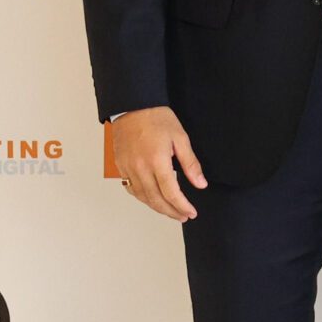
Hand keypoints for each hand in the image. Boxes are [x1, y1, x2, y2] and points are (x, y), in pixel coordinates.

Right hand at [110, 106, 205, 221]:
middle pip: (156, 200)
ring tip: (170, 211)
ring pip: (142, 197)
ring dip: (157, 208)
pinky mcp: (120, 165)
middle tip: (183, 216)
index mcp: (157, 161)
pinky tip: (152, 199)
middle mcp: (140, 168)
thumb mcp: (180, 138)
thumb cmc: (156, 117)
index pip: (171, 193)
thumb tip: (201, 184)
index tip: (191, 212)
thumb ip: (190, 164)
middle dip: (171, 211)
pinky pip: (131, 188)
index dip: (182, 206)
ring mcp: (127, 168)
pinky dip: (142, 197)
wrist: (133, 105)